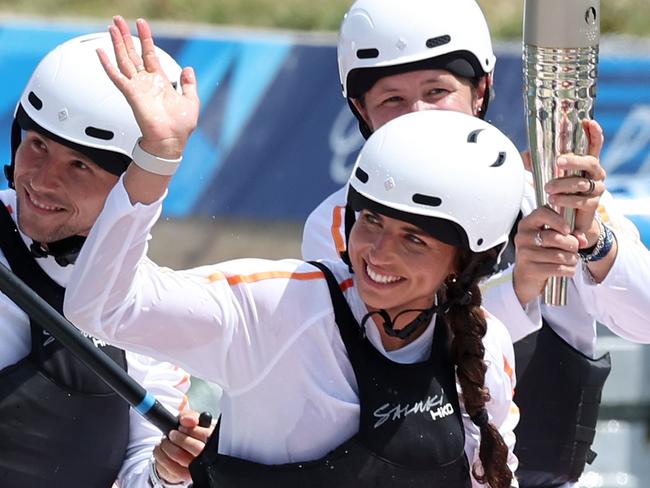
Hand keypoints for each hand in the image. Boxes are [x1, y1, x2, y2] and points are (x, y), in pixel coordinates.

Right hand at [97, 16, 198, 159]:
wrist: (171, 141)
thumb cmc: (180, 126)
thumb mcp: (191, 101)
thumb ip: (189, 84)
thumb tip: (189, 69)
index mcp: (160, 81)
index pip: (150, 54)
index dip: (146, 38)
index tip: (141, 23)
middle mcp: (146, 82)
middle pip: (133, 53)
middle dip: (126, 36)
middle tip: (118, 19)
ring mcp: (137, 87)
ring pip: (124, 60)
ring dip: (117, 43)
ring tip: (112, 27)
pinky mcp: (131, 94)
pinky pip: (117, 76)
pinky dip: (108, 64)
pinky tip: (101, 52)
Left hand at [153, 412, 213, 483]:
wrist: (183, 453)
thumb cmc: (190, 435)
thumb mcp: (191, 421)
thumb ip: (190, 416)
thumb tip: (187, 420)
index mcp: (213, 438)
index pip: (208, 435)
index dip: (193, 429)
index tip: (182, 425)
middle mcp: (208, 454)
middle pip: (197, 448)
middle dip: (181, 438)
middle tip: (172, 433)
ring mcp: (197, 467)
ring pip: (180, 456)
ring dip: (167, 445)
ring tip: (165, 440)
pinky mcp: (184, 474)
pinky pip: (169, 466)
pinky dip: (161, 454)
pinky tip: (162, 449)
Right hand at [513, 206, 580, 305]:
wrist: (526, 277)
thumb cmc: (541, 253)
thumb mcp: (552, 239)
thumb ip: (569, 234)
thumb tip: (582, 240)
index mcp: (527, 225)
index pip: (542, 213)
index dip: (558, 220)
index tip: (568, 230)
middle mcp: (522, 237)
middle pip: (554, 237)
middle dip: (571, 244)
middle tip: (575, 248)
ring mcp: (524, 254)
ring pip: (558, 255)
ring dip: (572, 259)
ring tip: (572, 260)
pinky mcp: (529, 269)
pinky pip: (557, 268)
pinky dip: (568, 270)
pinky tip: (568, 269)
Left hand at [543, 120, 605, 248]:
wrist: (567, 220)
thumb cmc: (559, 192)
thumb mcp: (546, 174)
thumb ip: (536, 163)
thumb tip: (525, 154)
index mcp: (586, 162)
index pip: (594, 144)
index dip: (594, 133)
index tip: (588, 122)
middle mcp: (596, 173)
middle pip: (591, 162)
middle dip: (574, 160)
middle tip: (558, 161)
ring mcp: (597, 188)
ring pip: (582, 182)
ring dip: (563, 184)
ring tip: (547, 188)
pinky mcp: (593, 204)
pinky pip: (581, 200)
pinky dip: (566, 200)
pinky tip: (553, 201)